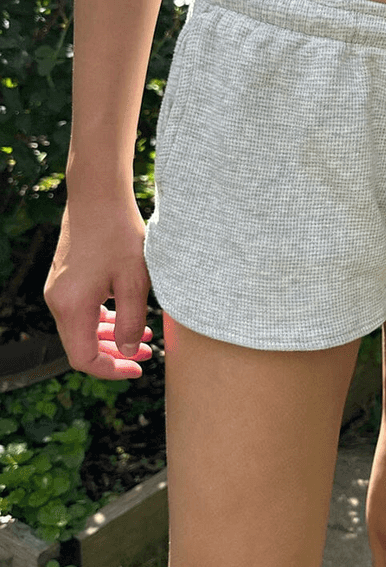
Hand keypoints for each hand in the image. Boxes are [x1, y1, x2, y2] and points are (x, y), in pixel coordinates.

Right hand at [43, 194, 154, 379]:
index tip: (139, 368)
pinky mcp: (65, 280)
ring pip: (82, 329)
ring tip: (146, 338)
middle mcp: (57, 301)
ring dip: (112, 337)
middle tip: (147, 356)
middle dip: (115, 355)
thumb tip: (129, 351)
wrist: (97, 196)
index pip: (84, 358)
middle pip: (81, 346)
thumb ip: (132, 321)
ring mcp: (58, 290)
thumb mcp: (134, 281)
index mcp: (72, 306)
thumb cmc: (119, 234)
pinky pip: (81, 312)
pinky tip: (127, 316)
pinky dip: (104, 320)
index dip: (111, 370)